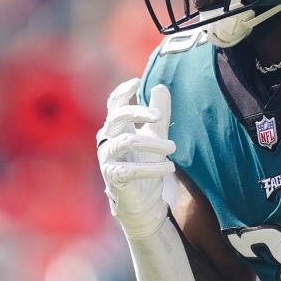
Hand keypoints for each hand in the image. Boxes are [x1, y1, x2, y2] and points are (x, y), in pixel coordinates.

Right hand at [97, 78, 175, 236]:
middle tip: (159, 116)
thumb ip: (159, 114)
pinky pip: (132, 169)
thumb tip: (160, 87)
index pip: (114, 104)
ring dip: (152, 143)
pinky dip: (153, 168)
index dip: (122, 92)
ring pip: (126, 141)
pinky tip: (170, 168)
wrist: (142, 198)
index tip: (136, 81)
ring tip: (173, 148)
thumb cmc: (146, 162)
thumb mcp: (155, 136)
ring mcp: (108, 158)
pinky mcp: (114, 177)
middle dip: (139, 112)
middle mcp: (108, 139)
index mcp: (116, 127)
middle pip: (118, 117)